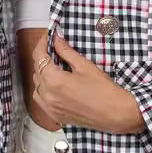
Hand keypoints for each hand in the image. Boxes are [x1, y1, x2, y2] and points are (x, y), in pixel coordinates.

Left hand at [31, 30, 145, 134]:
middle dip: (42, 57)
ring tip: (53, 66)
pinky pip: (40, 99)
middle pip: (36, 70)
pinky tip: (53, 84)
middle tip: (53, 48)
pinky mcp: (55, 115)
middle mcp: (48, 95)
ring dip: (41, 73)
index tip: (48, 36)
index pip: (39, 56)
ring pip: (37, 85)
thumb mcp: (84, 66)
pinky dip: (43, 89)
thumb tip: (57, 40)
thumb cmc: (103, 91)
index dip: (42, 43)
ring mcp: (50, 107)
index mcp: (54, 81)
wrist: (114, 113)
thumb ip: (67, 51)